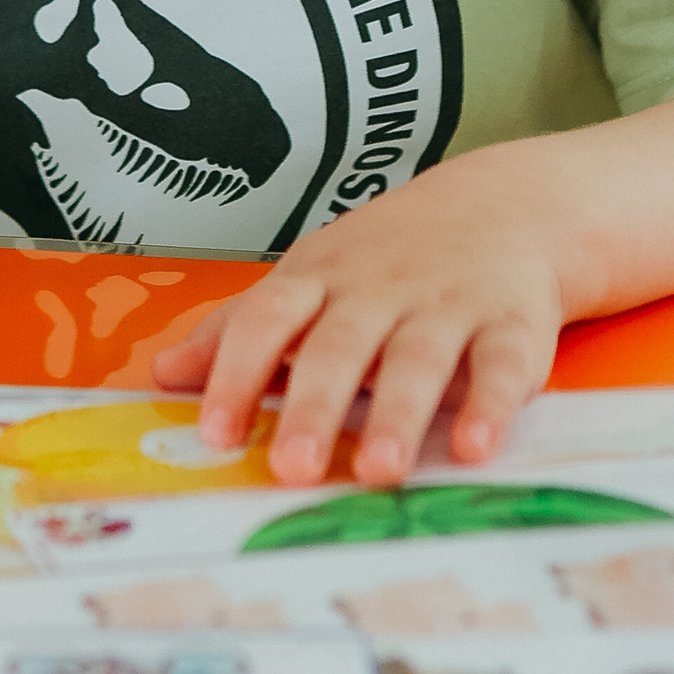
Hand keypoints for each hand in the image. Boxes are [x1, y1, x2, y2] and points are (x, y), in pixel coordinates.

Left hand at [151, 143, 563, 489]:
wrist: (506, 202)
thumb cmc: (388, 257)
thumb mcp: (309, 277)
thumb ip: (239, 329)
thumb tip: (161, 375)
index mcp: (320, 278)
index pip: (267, 319)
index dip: (237, 373)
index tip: (213, 432)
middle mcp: (380, 290)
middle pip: (340, 346)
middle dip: (316, 407)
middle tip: (292, 468)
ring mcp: (448, 305)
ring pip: (419, 359)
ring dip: (397, 414)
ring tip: (379, 470)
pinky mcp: (512, 324)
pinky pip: (501, 365)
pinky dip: (489, 405)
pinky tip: (473, 447)